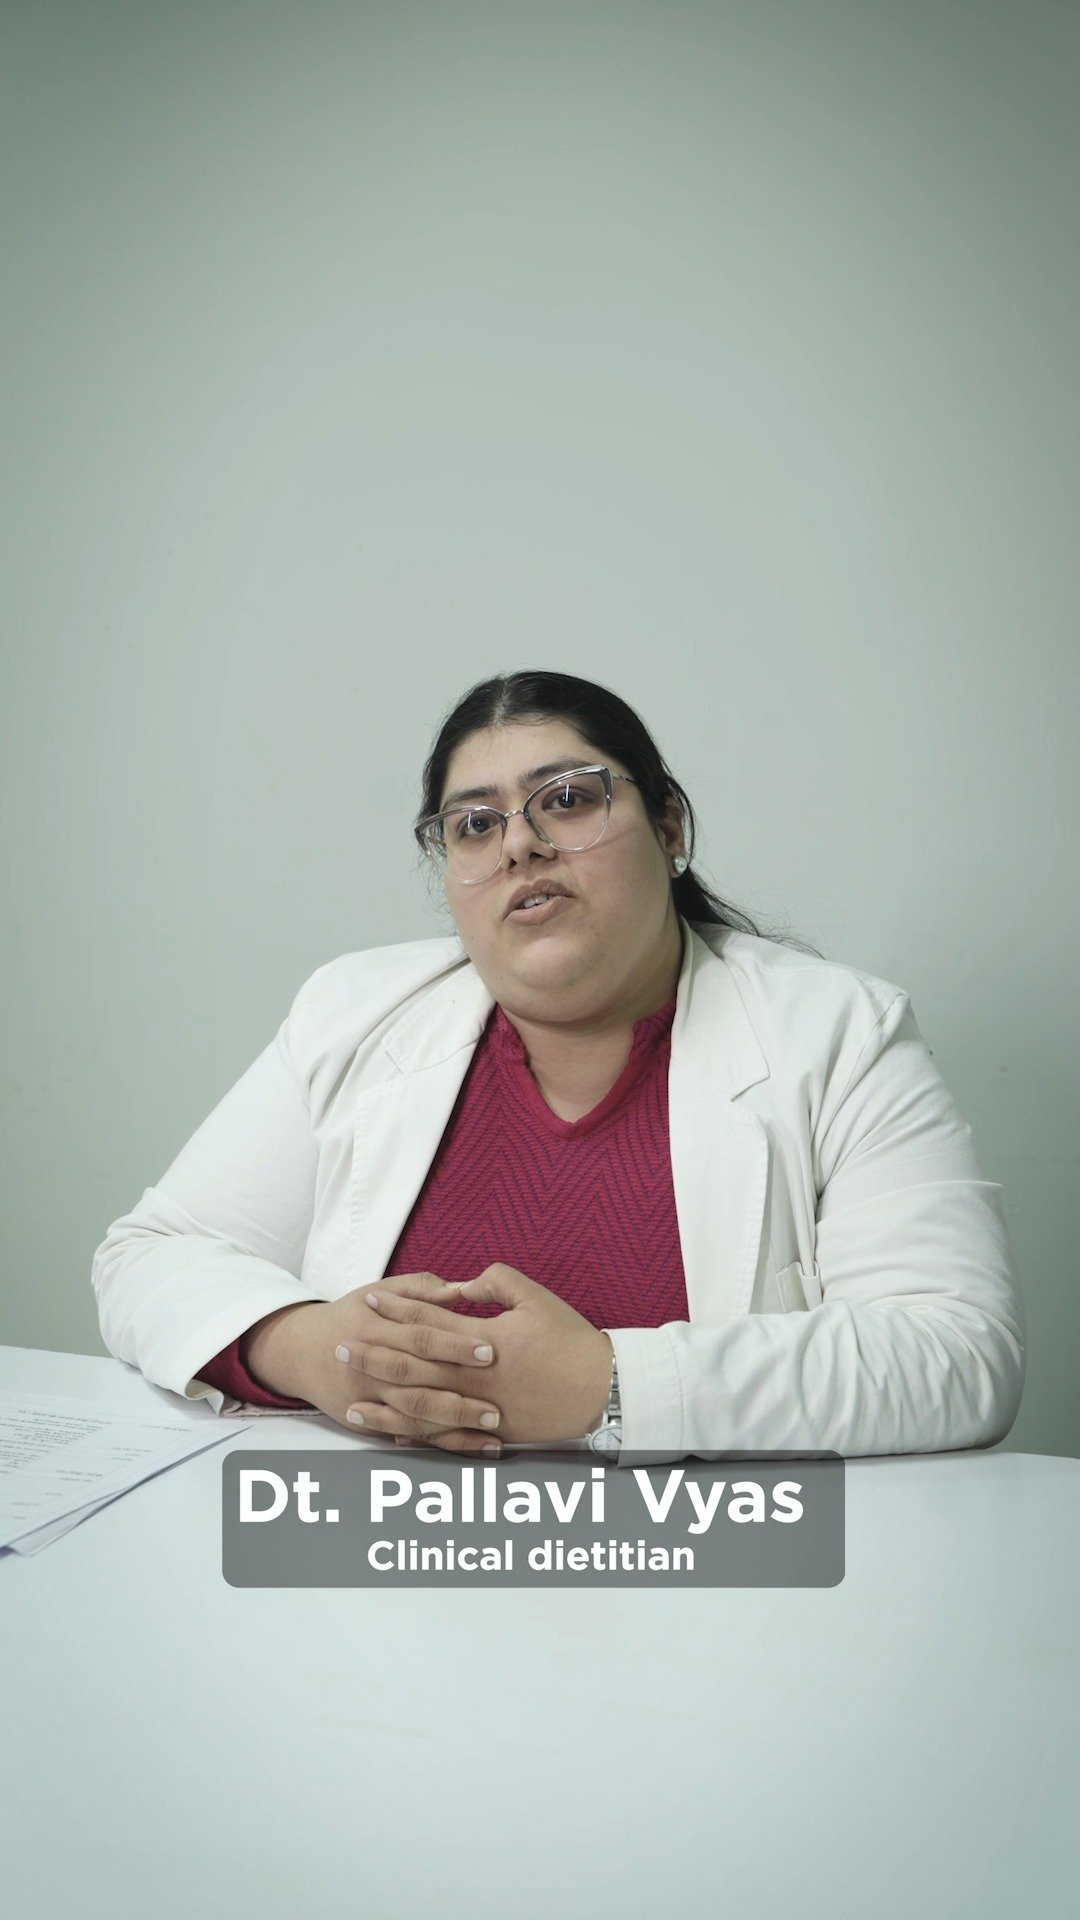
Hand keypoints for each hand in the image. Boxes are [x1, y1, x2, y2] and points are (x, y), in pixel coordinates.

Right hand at [242, 1274, 504, 1453]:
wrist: (302, 1351)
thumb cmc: (351, 1316)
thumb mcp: (377, 1292)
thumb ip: (418, 1289)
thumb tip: (458, 1290)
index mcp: (374, 1329)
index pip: (420, 1337)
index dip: (455, 1344)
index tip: (490, 1350)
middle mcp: (369, 1368)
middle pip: (418, 1383)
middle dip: (459, 1395)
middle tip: (497, 1402)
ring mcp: (368, 1399)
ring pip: (415, 1416)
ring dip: (455, 1425)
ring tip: (493, 1427)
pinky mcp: (369, 1422)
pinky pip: (410, 1435)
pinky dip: (444, 1443)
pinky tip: (476, 1445)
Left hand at [363, 1264, 612, 1449]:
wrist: (602, 1391)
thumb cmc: (571, 1341)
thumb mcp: (536, 1299)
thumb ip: (495, 1283)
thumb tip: (460, 1286)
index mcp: (485, 1341)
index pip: (428, 1322)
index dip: (395, 1311)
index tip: (368, 1302)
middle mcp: (477, 1378)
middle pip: (412, 1367)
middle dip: (373, 1356)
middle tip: (339, 1348)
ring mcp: (481, 1409)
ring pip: (420, 1409)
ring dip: (382, 1403)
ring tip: (349, 1401)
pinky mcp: (489, 1432)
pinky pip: (443, 1437)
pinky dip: (414, 1435)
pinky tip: (390, 1433)